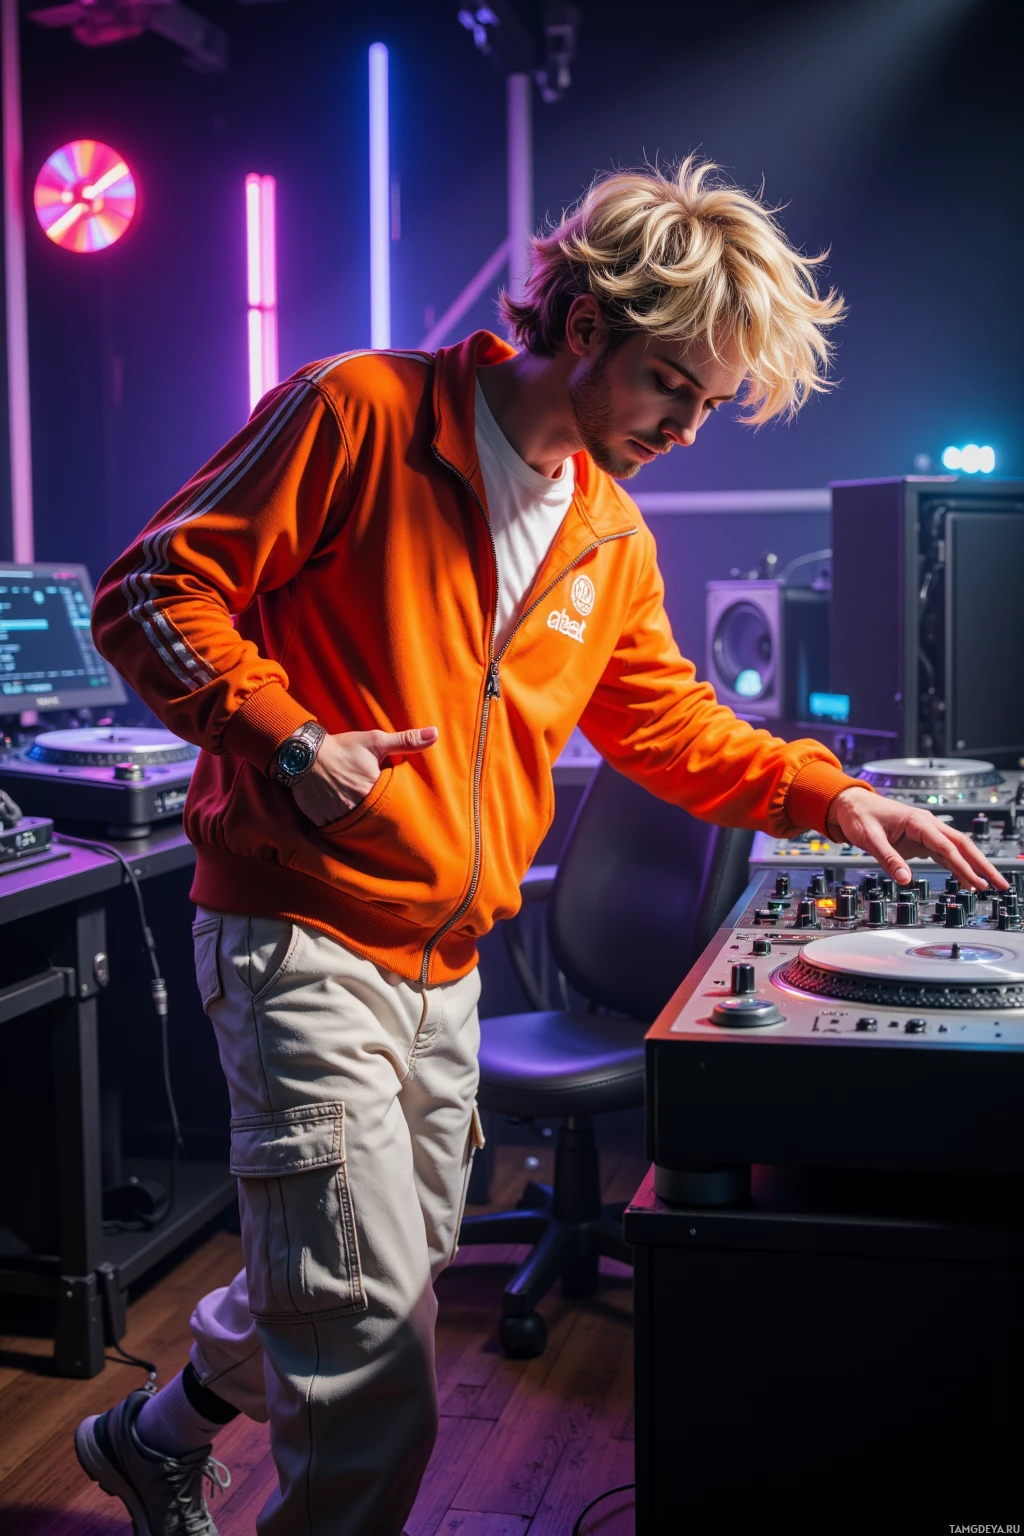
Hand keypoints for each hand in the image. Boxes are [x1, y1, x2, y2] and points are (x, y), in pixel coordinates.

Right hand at [290, 726, 437, 827]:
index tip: (388, 795)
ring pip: (356, 826)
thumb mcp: (376, 741)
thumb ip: (407, 741)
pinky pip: (336, 829)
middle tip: (371, 803)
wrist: (303, 753)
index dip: (391, 800)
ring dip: (359, 820)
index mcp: (374, 789)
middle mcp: (357, 806)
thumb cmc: (343, 747)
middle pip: (375, 817)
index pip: (393, 804)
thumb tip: (435, 734)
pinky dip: (340, 824)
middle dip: (377, 812)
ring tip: (355, 808)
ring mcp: (339, 816)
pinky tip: (340, 812)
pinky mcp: (323, 821)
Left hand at [825, 786, 1008, 891]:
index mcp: (918, 822)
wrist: (851, 804)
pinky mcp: (921, 840)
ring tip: (990, 885)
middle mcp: (927, 825)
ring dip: (974, 867)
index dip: (963, 866)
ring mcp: (926, 832)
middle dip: (983, 865)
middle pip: (963, 845)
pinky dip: (957, 867)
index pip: (947, 847)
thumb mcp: (870, 839)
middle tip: (1001, 883)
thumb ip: (889, 859)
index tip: (977, 882)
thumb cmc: (860, 816)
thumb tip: (905, 880)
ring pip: (957, 850)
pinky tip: (967, 880)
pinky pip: (945, 854)